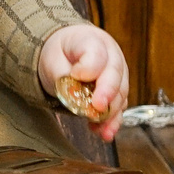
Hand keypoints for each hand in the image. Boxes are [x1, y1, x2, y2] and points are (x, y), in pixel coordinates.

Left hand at [38, 23, 129, 143]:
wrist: (67, 54)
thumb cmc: (60, 54)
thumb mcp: (52, 59)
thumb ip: (61, 73)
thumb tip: (72, 92)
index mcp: (92, 40)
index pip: (96, 52)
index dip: (89, 66)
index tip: (77, 76)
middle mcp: (111, 56)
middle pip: (115, 73)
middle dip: (108, 92)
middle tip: (98, 106)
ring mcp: (117, 74)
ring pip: (120, 93)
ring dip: (111, 113)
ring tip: (101, 129)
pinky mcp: (117, 93)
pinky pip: (118, 108)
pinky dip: (112, 122)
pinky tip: (103, 132)